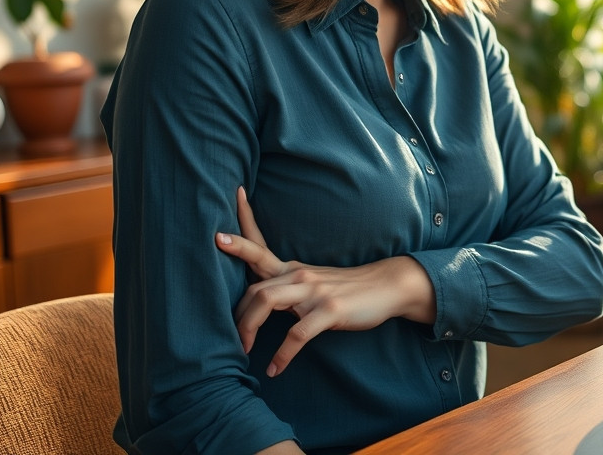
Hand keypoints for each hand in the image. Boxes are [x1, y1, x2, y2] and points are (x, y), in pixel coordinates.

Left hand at [216, 187, 436, 376]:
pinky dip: (282, 354)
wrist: (387, 285)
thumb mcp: (313, 281)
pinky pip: (297, 334)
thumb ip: (286, 287)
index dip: (238, 239)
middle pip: (254, 287)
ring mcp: (314, 292)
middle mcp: (299, 275)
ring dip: (249, 329)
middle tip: (231, 340)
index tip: (215, 234)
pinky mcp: (330, 310)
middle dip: (236, 315)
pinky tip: (275, 369)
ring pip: (267, 301)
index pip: (259, 248)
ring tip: (243, 351)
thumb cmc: (347, 287)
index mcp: (292, 268)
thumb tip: (257, 304)